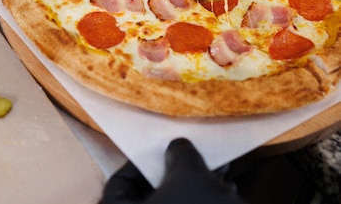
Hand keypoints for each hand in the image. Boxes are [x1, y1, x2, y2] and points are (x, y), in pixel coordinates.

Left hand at [100, 138, 246, 203]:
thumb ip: (180, 158)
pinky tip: (224, 198)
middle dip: (175, 178)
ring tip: (219, 180)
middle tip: (194, 162)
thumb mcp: (190, 176)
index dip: (143, 162)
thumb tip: (179, 148)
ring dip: (193, 193)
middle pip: (149, 198)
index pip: (121, 183)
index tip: (163, 151)